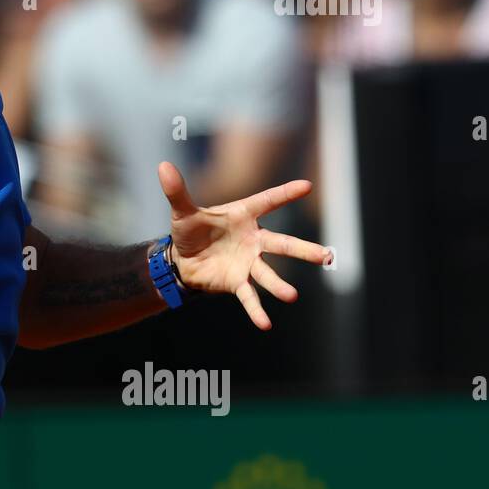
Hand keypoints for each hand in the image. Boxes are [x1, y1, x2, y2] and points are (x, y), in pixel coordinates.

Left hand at [158, 161, 330, 329]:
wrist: (183, 259)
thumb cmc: (191, 230)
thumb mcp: (182, 211)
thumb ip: (176, 191)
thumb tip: (162, 165)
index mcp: (243, 215)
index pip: (267, 201)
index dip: (285, 193)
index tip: (307, 186)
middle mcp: (253, 239)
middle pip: (281, 244)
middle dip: (302, 250)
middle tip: (326, 256)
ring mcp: (248, 262)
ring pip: (268, 273)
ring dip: (279, 285)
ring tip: (292, 296)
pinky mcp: (238, 282)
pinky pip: (249, 296)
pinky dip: (255, 310)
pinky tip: (265, 323)